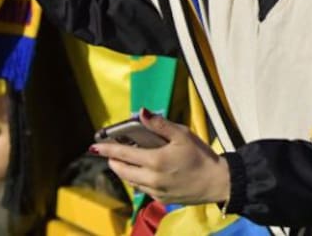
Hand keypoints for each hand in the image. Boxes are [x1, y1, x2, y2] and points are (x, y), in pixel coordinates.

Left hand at [90, 111, 229, 204]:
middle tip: (111, 152)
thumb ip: (160, 125)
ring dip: (124, 170)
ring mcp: (155, 191)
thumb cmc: (201, 156)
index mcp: (155, 160)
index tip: (94, 146)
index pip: (123, 154)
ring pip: (130, 181)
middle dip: (113, 160)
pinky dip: (137, 179)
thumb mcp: (182, 135)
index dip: (107, 149)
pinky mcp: (161, 198)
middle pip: (122, 170)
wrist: (217, 182)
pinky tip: (145, 171)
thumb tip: (142, 112)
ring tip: (126, 160)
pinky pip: (142, 188)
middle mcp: (151, 178)